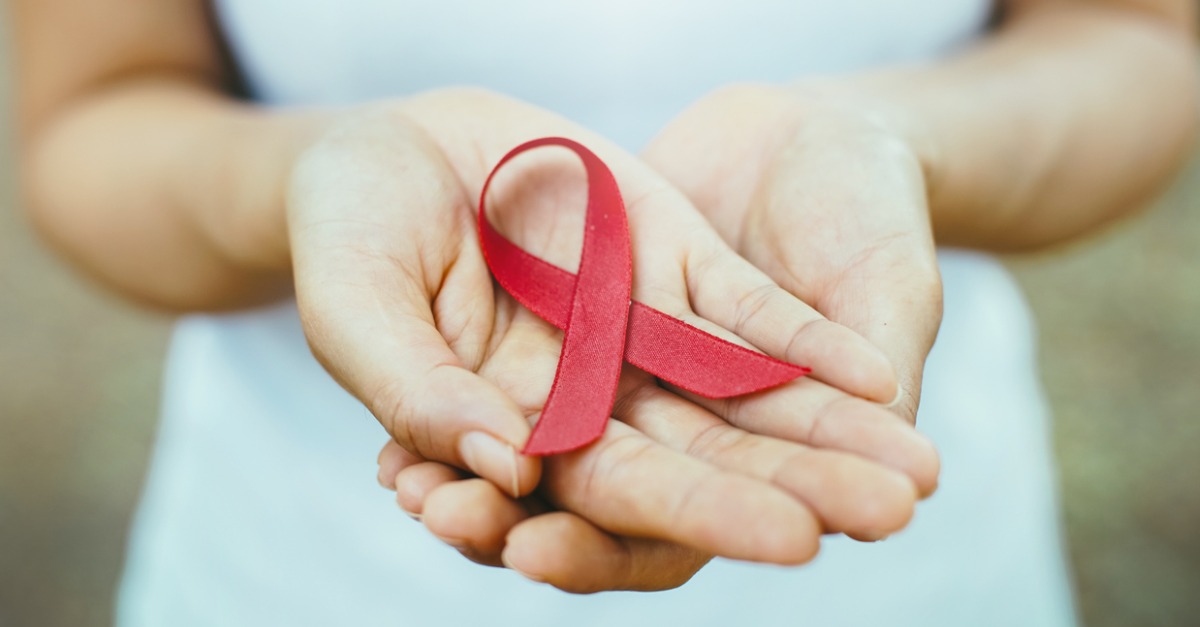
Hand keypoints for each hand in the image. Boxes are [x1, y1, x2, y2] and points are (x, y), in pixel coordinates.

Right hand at [339, 89, 937, 590]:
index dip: (693, 515)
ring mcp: (639, 330)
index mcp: (515, 433)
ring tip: (912, 471)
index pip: (608, 496)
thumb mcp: (355, 306)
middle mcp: (592, 398)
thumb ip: (416, 392)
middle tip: (882, 516)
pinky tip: (876, 374)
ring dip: (825, 429)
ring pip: (742, 397)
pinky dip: (805, 341)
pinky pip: (747, 311)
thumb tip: (510, 470)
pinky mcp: (673, 261)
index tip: (787, 540)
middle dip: (790, 488)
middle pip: (701, 459)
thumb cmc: (346, 228)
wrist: (389, 138)